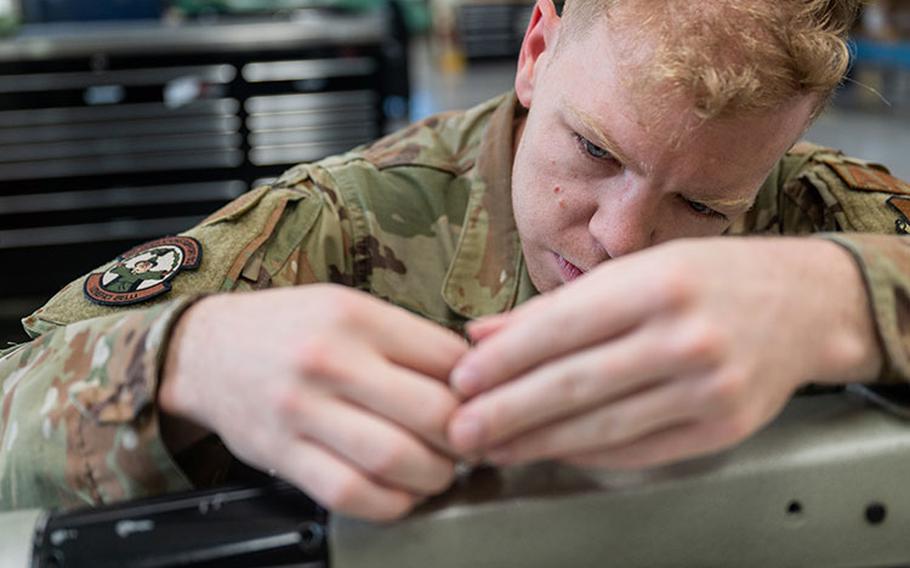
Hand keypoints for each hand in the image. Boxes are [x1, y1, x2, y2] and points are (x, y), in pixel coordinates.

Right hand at [160, 285, 467, 520]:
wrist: (205, 350)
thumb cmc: (287, 328)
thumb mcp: (346, 307)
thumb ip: (404, 338)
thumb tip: (470, 376)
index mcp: (355, 317)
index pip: (446, 358)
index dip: (478, 387)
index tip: (482, 402)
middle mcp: (330, 361)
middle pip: (431, 412)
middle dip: (466, 438)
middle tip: (471, 444)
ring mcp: (303, 411)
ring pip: (395, 458)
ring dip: (435, 476)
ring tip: (440, 470)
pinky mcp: (284, 454)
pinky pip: (350, 493)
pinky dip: (390, 503)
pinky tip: (401, 493)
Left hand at [448, 238, 881, 469]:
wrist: (803, 304)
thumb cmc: (709, 277)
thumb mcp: (634, 269)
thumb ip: (554, 306)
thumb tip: (480, 336)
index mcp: (657, 284)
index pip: (561, 328)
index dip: (504, 360)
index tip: (461, 380)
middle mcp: (686, 336)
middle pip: (576, 384)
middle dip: (508, 412)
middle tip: (460, 430)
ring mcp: (709, 387)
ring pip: (603, 426)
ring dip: (538, 442)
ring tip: (495, 447)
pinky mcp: (722, 427)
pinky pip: (639, 450)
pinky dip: (588, 454)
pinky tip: (551, 452)